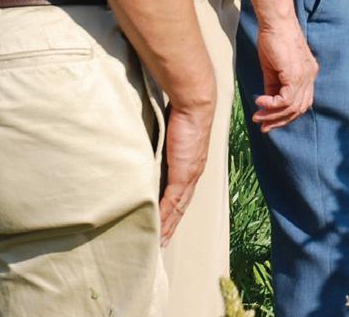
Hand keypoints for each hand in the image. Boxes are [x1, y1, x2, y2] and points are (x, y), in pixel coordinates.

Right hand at [157, 98, 213, 243]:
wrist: (194, 104)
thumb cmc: (182, 114)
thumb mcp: (171, 136)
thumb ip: (164, 148)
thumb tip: (153, 151)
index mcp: (191, 166)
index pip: (181, 195)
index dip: (174, 213)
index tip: (165, 227)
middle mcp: (193, 174)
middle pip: (180, 207)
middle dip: (171, 226)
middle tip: (161, 244)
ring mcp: (189, 175)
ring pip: (177, 208)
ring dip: (167, 226)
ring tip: (158, 242)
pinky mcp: (183, 173)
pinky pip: (173, 200)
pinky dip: (165, 216)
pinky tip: (159, 228)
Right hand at [249, 14, 317, 130]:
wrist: (276, 21)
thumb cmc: (273, 39)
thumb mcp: (272, 67)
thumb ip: (273, 85)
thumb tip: (268, 103)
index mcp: (308, 74)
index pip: (301, 102)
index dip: (285, 115)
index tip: (268, 121)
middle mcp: (310, 77)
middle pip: (299, 109)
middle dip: (279, 120)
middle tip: (263, 126)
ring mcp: (305, 76)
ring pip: (292, 107)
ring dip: (273, 115)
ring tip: (257, 116)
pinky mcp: (296, 74)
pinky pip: (286, 99)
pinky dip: (271, 105)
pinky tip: (259, 102)